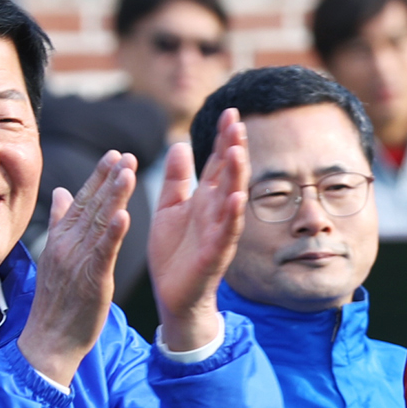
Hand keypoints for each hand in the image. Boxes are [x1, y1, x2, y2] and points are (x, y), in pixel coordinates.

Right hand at [18, 151, 135, 386]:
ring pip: (98, 223)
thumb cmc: (57, 300)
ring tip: (127, 172)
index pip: (82, 200)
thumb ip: (60, 222)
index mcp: (62, 238)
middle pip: (91, 205)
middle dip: (109, 178)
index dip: (98, 177)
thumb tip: (60, 191)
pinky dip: (113, 233)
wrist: (49, 339)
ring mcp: (77, 261)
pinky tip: (124, 215)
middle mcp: (68, 244)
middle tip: (126, 154)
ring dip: (113, 196)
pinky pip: (103, 253)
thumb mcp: (56, 256)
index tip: (114, 154)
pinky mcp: (91, 279)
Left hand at [149, 116, 248, 354]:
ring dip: (236, 176)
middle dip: (234, 148)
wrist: (173, 295)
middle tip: (237, 122)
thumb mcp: (169, 209)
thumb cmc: (173, 253)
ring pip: (232, 199)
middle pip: (229, 174)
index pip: (217, 162)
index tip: (229, 112)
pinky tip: (235, 197)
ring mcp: (219, 232)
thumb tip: (179, 145)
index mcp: (204, 199)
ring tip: (237, 151)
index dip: (223, 138)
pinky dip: (232, 215)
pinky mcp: (216, 254)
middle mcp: (216, 211)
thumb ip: (176, 180)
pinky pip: (227, 232)